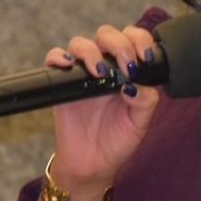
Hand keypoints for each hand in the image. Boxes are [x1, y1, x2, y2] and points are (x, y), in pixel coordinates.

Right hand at [44, 23, 161, 188]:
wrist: (93, 164)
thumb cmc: (118, 140)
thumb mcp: (140, 123)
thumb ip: (145, 102)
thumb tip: (137, 85)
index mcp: (128, 71)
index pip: (133, 40)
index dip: (140, 41)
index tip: (146, 57)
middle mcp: (106, 67)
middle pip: (108, 35)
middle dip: (119, 44)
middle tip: (127, 66)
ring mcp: (82, 74)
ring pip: (81, 43)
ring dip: (92, 51)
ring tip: (100, 72)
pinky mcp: (62, 84)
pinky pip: (54, 59)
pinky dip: (58, 57)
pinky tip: (68, 65)